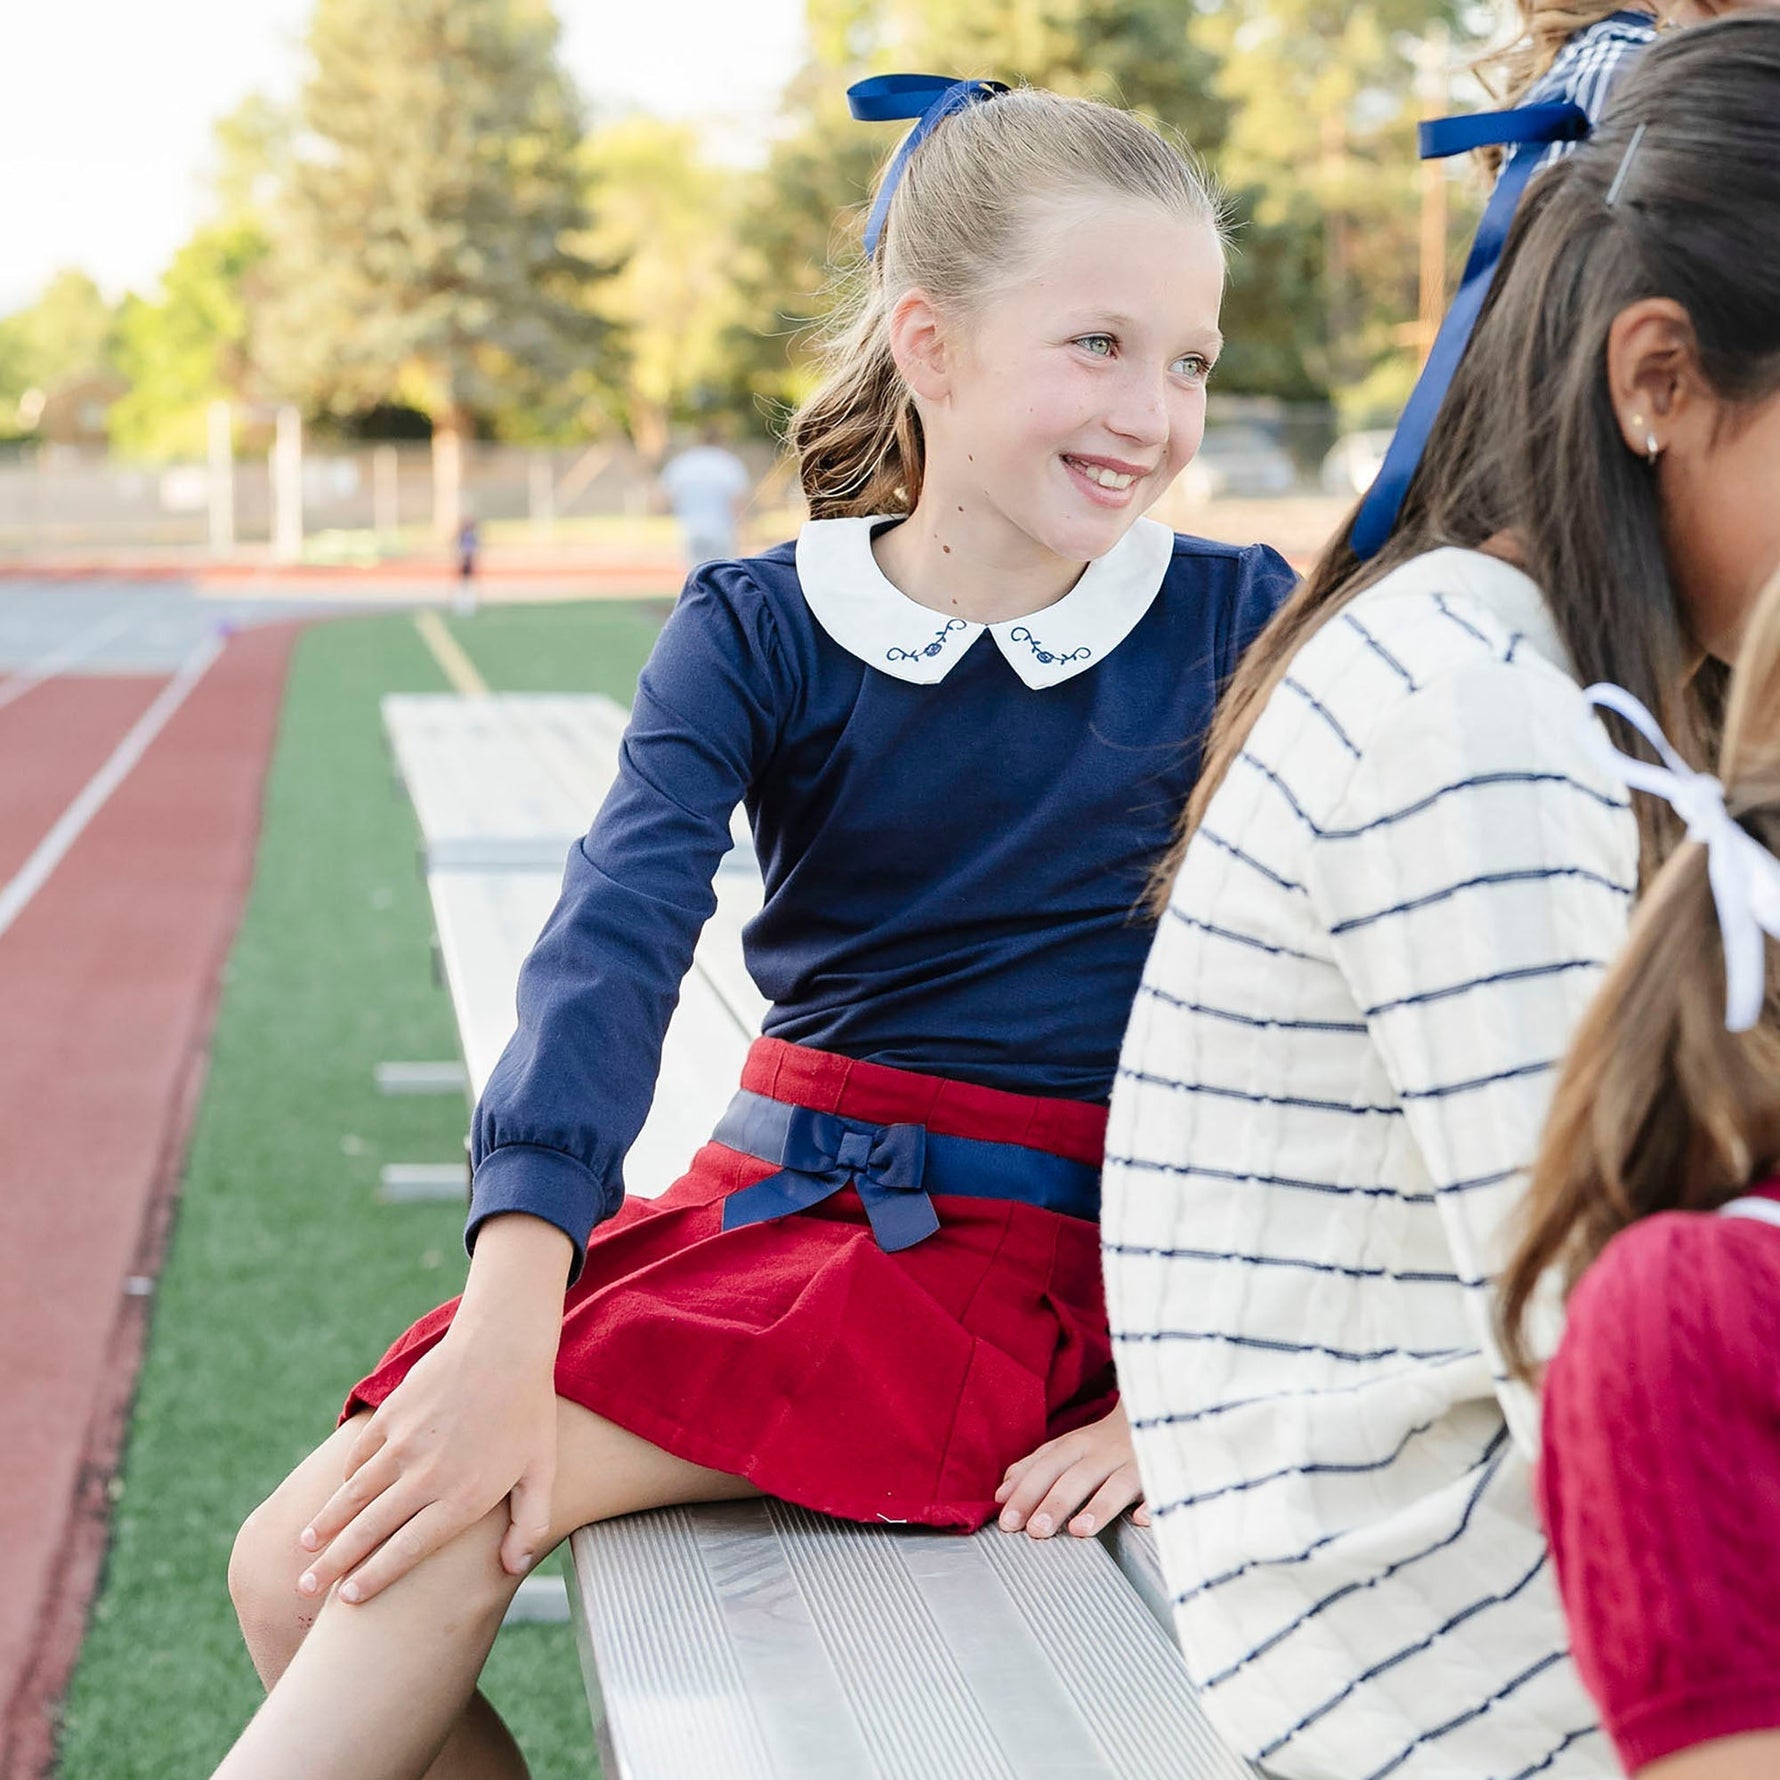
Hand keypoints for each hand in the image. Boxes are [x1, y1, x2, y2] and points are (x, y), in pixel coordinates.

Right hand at [295, 1322, 558, 1604]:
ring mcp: (404, 1444)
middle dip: (333, 1564)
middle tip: (307, 1586)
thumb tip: (512, 1568)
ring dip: (326, 1523)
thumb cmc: (529, 1411)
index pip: (407, 1551)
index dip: (374, 1577)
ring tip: (306, 1547)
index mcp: (462, 1498)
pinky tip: (339, 1492)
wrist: (504, 1344)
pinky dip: (347, 1478)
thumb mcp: (542, 1470)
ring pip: (354, 1495)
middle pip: (369, 1531)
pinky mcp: (392, 1416)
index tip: (347, 1601)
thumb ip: (530, 1523)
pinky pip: (361, 1456)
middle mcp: (426, 1477)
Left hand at [994, 1399, 1150, 1539]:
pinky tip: (1142, 1519)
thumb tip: (1001, 1495)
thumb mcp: (1068, 1446)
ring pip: (1117, 1484)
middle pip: (1077, 1476)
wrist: (1156, 1411)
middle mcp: (1104, 1452)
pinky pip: (1161, 1490)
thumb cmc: (1104, 1440)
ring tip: (1080, 1529)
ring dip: (1099, 1505)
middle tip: (1036, 1531)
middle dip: (1055, 1502)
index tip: (1007, 1520)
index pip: (1047, 1467)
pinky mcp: (1165, 1475)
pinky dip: (1153, 1504)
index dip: (1026, 1492)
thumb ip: (1034, 1467)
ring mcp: (1136, 1463)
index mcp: (1078, 1444)